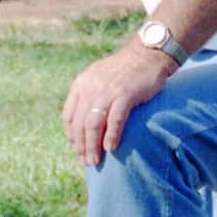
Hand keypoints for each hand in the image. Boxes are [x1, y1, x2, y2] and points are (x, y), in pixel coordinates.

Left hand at [61, 43, 175, 165]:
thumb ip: (89, 97)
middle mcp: (90, 87)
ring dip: (93, 146)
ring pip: (93, 125)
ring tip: (96, 160)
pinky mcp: (125, 94)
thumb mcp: (99, 79)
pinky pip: (114, 120)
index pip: (69, 116)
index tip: (77, 150)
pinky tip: (111, 148)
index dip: (71, 136)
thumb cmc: (125, 71)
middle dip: (81, 146)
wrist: (147, 54)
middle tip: (87, 162)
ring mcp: (107, 90)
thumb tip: (84, 124)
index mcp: (81, 84)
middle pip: (80, 124)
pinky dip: (111, 136)